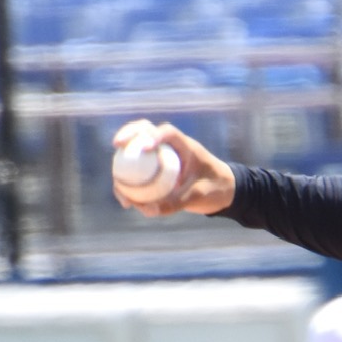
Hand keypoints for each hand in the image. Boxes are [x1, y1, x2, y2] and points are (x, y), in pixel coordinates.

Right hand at [111, 119, 236, 216]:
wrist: (225, 193)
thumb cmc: (216, 189)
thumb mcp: (199, 196)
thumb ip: (176, 202)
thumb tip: (148, 210)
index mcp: (185, 147)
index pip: (167, 133)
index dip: (153, 136)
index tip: (143, 148)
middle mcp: (171, 148)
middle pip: (144, 131)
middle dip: (128, 134)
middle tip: (116, 146)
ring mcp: (162, 158)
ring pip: (136, 152)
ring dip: (123, 164)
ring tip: (120, 189)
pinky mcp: (158, 171)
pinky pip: (140, 173)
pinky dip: (131, 185)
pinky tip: (127, 203)